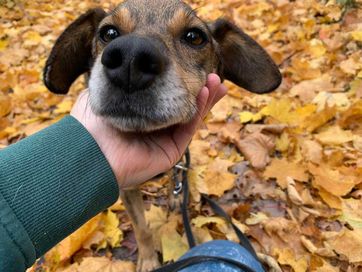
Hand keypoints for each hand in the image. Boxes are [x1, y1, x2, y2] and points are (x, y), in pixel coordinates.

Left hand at [71, 74, 226, 188]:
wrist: (90, 149)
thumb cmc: (93, 120)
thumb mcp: (104, 89)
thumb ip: (119, 75)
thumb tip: (124, 57)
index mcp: (140, 111)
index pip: (165, 93)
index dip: (179, 79)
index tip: (190, 64)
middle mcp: (154, 126)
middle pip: (182, 104)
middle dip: (199, 89)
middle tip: (213, 74)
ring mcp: (163, 139)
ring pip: (190, 115)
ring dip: (205, 98)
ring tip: (217, 81)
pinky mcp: (170, 151)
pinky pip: (188, 128)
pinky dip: (199, 110)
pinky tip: (206, 91)